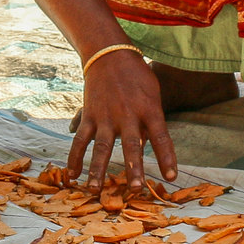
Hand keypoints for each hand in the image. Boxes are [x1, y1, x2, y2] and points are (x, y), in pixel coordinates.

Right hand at [69, 49, 175, 202]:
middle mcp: (128, 114)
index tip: (171, 177)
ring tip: (95, 189)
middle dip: (134, 168)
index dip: (167, 157)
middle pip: (132, 145)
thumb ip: (151, 121)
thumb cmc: (138, 77)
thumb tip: (145, 147)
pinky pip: (81, 139)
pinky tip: (73, 175)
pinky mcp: (89, 115)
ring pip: (102, 146)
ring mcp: (106, 115)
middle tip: (137, 189)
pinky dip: (75, 157)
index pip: (162, 137)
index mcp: (150, 109)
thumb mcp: (153, 95)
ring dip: (98, 169)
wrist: (110, 54)